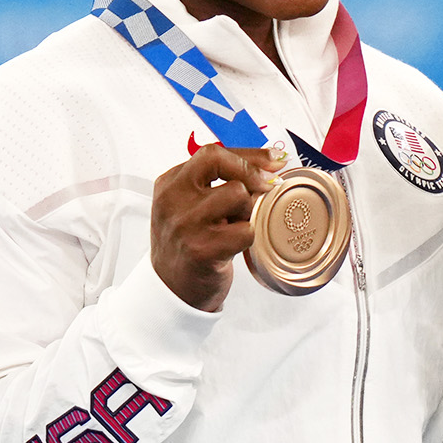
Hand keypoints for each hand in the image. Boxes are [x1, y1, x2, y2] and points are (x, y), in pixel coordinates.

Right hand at [151, 145, 284, 311]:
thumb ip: (214, 182)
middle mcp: (174, 199)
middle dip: (251, 172)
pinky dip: (248, 237)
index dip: (248, 154)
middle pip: (221, 163)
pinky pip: (245, 230)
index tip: (273, 160)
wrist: (171, 290)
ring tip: (236, 224)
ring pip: (237, 195)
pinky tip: (235, 245)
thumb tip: (265, 164)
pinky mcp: (202, 249)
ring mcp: (186, 224)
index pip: (212, 153)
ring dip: (247, 210)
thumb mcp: (188, 205)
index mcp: (170, 183)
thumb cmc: (187, 244)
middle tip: (268, 186)